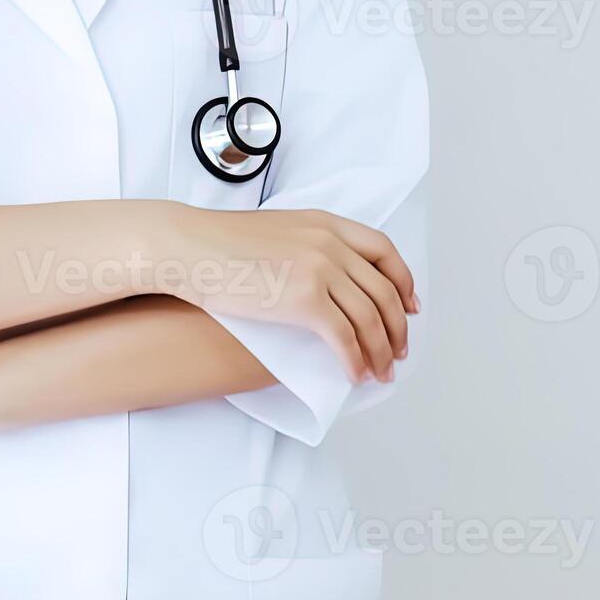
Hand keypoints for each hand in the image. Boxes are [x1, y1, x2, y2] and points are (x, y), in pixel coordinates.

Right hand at [148, 203, 418, 383]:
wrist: (188, 247)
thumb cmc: (219, 243)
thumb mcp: (278, 229)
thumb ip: (310, 243)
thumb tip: (326, 274)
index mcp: (327, 223)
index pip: (384, 251)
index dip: (403, 282)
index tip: (411, 305)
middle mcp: (331, 244)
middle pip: (384, 291)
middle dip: (398, 326)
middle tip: (400, 351)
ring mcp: (320, 270)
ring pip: (369, 318)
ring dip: (381, 350)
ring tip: (382, 371)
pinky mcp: (305, 300)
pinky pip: (344, 337)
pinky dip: (355, 360)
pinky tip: (355, 375)